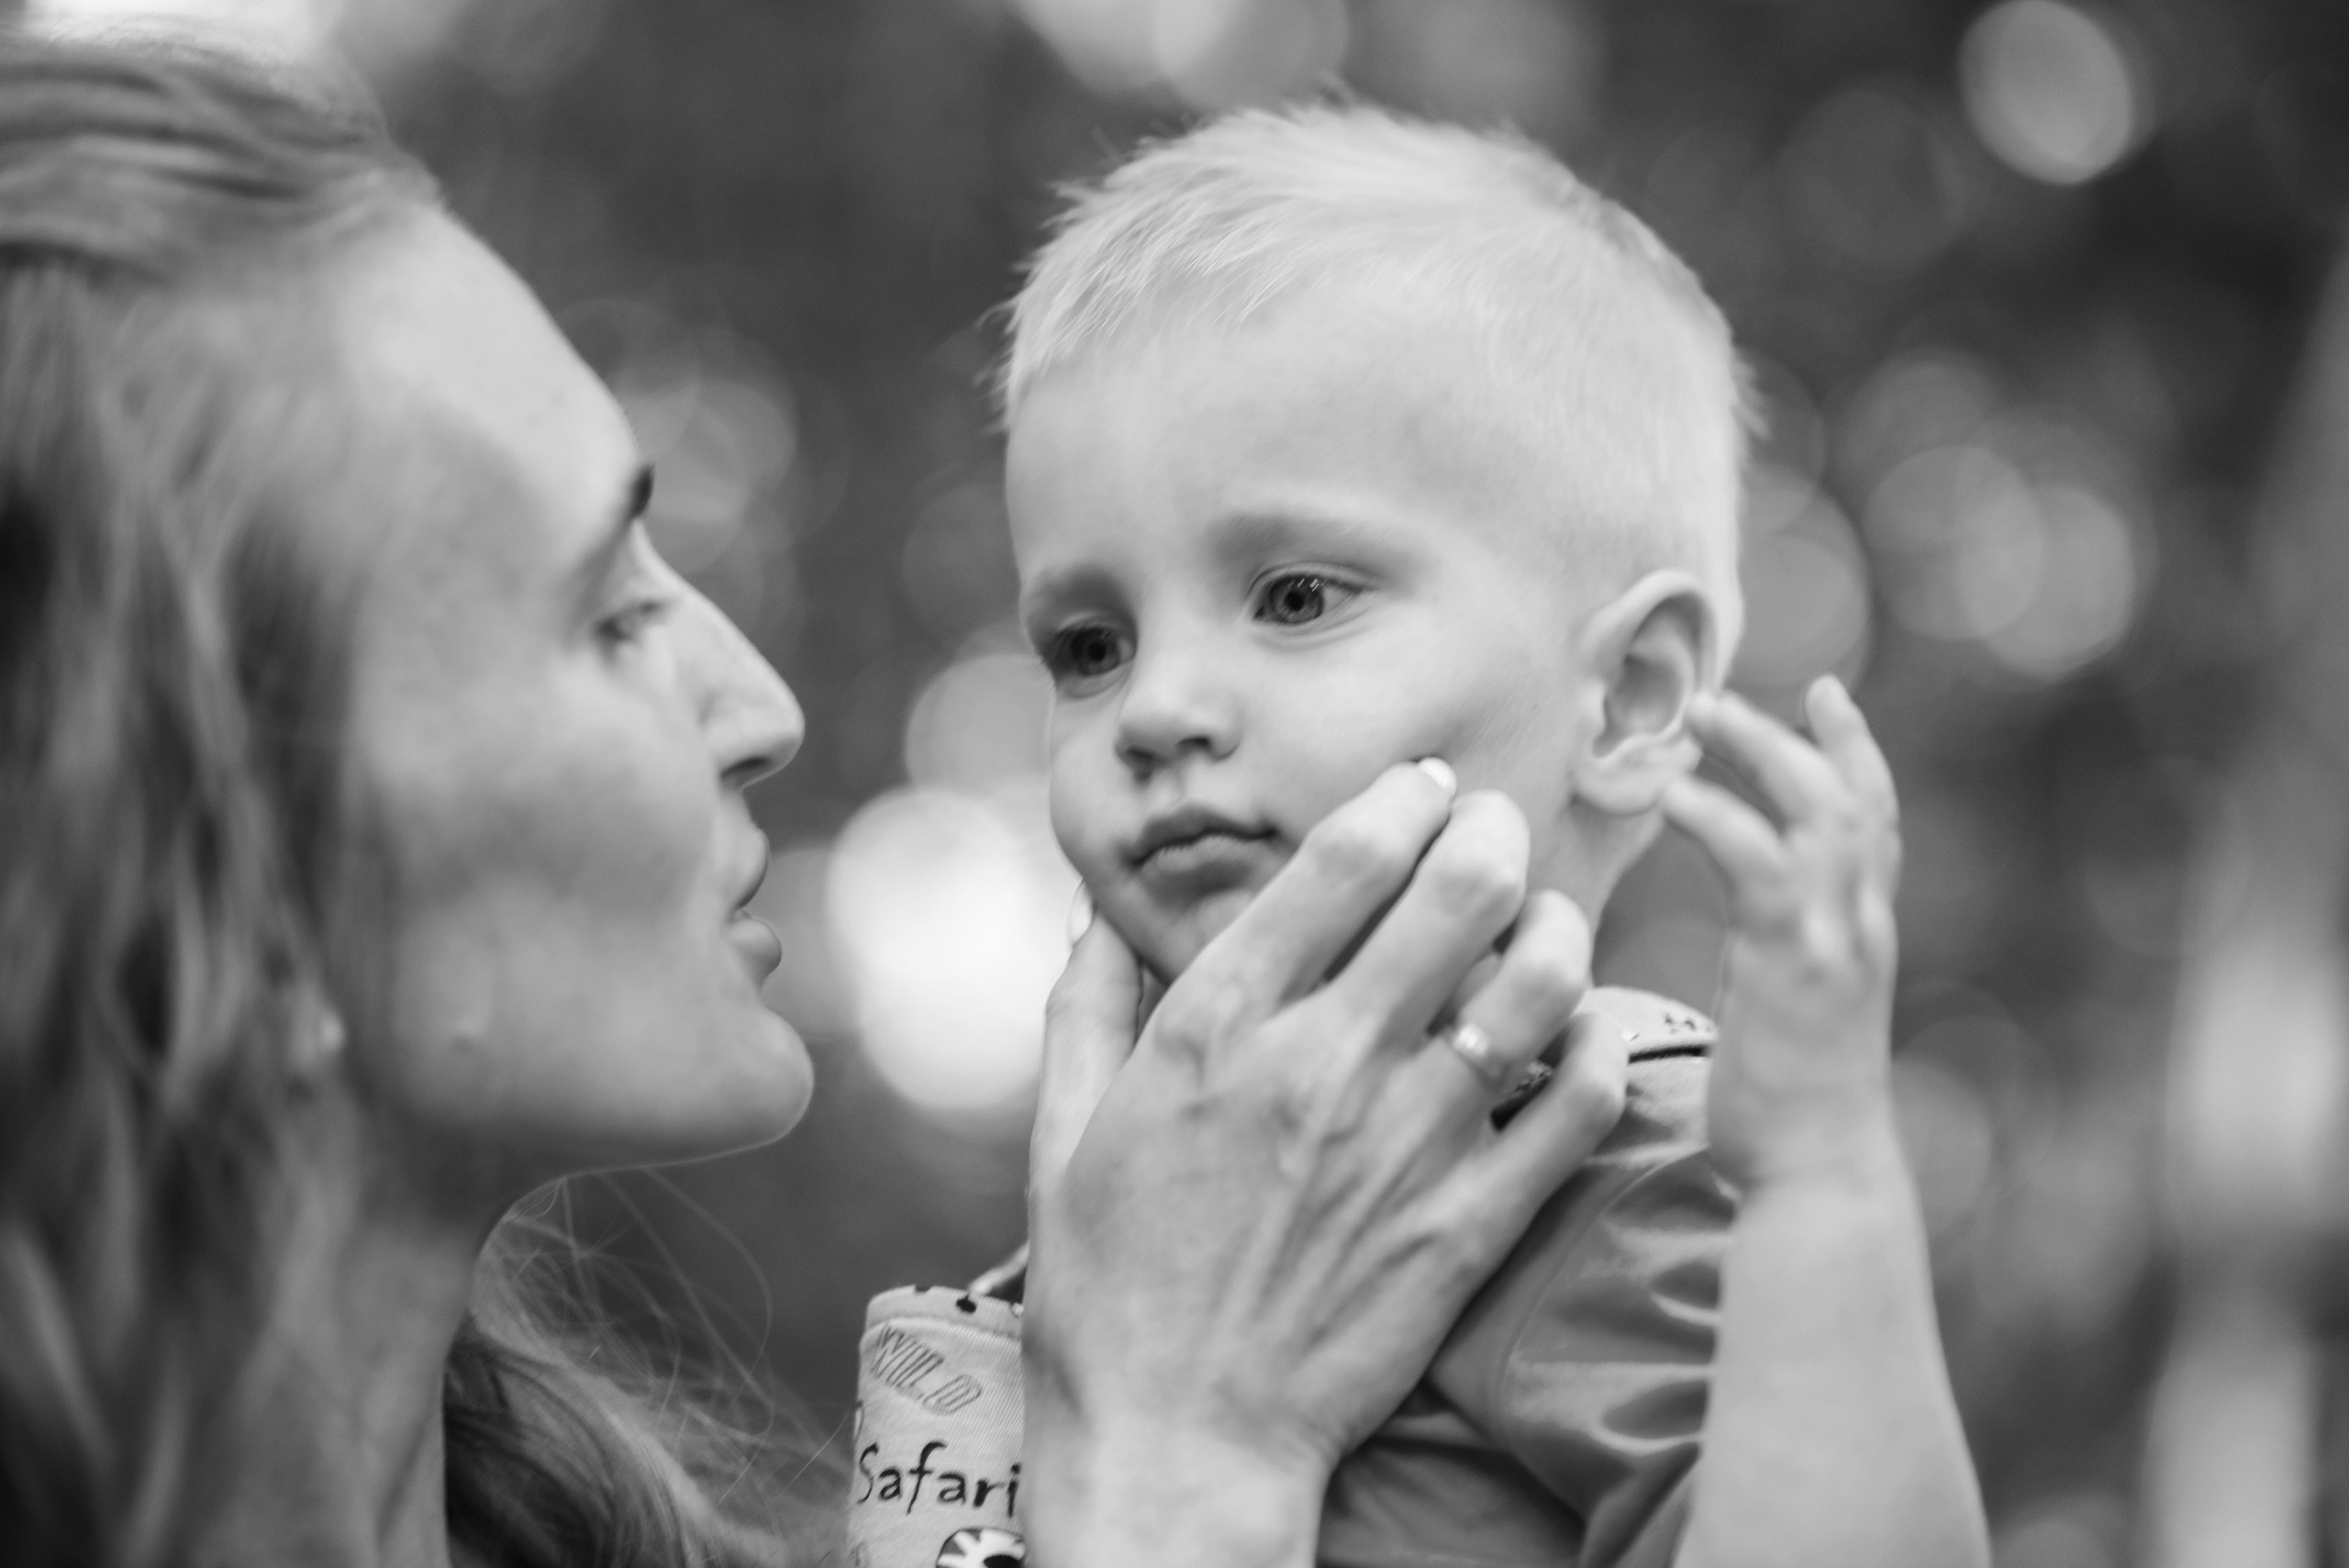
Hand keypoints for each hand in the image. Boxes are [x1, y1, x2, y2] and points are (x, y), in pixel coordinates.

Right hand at [1022, 764, 1629, 1567]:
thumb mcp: (1060, 1136)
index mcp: (1218, 1027)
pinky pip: (1579, 1104)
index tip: (1418, 791)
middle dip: (1492, 830)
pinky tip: (1582, 1030)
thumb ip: (1086, 1008)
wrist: (1177, 1443)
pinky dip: (1598, 1046)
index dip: (1400, 797)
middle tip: (1493, 830)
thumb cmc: (1108, 1292)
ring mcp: (1408, 1144)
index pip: (1343, 857)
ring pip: (1540, 981)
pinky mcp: (1469, 1224)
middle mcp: (1323, 1064)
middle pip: (1461, 888)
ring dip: (1555, 927)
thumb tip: (1099, 912)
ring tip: (1541, 922)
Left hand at [1662, 676, 1901, 1191]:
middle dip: (1798, 734)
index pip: (1872, 821)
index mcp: (1863, 938)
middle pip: (1851, 797)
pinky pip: (1759, 863)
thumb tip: (1752, 954)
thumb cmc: (1791, 1120)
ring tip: (1699, 716)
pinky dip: (1718, 816)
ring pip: (1815, 811)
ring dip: (1758, 752)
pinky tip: (1673, 794)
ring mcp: (1836, 942)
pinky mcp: (1794, 964)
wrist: (1820, 1181)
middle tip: (1728, 694)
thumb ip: (1786, 969)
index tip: (1825, 694)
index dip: (1853, 751)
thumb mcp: (1796, 1022)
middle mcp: (1862, 927)